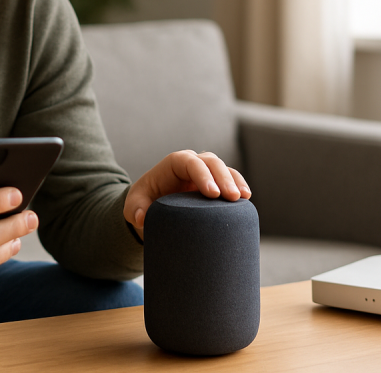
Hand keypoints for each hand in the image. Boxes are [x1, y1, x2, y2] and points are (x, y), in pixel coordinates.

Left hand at [123, 150, 250, 239]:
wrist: (153, 206)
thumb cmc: (143, 202)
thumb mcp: (134, 206)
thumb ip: (135, 211)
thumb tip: (141, 218)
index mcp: (174, 164)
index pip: (190, 163)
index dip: (203, 174)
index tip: (212, 193)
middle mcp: (192, 164)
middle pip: (211, 162)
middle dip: (223, 178)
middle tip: (232, 197)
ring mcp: (205, 172)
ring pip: (224, 168)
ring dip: (235, 181)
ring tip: (244, 197)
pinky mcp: (214, 184)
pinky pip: (230, 180)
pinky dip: (239, 186)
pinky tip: (246, 198)